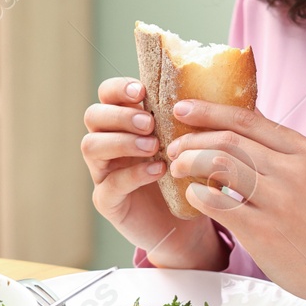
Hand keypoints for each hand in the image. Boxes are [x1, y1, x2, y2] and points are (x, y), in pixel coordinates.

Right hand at [80, 77, 225, 268]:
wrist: (186, 223)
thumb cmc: (188, 173)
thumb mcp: (189, 140)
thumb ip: (188, 116)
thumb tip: (215, 82)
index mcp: (125, 122)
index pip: (106, 94)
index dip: (118, 88)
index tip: (142, 91)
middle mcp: (108, 142)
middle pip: (93, 115)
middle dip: (120, 115)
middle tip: (150, 123)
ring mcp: (103, 172)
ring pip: (90, 146)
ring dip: (121, 141)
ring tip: (154, 145)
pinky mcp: (107, 200)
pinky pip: (109, 184)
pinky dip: (133, 174)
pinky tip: (158, 170)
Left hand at [166, 98, 305, 305]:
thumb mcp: (303, 175)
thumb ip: (272, 150)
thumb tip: (228, 123)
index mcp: (301, 150)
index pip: (246, 118)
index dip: (207, 111)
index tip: (180, 110)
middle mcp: (292, 170)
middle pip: (228, 138)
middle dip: (192, 140)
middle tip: (173, 149)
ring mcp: (279, 200)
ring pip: (219, 163)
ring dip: (189, 161)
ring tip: (177, 169)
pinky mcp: (263, 230)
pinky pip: (217, 202)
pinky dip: (197, 194)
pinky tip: (193, 196)